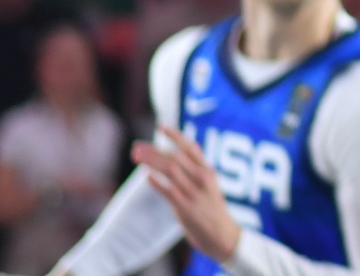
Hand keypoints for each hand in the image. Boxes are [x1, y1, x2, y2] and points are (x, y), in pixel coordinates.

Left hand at [133, 126, 240, 263]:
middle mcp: (202, 179)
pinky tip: (146, 176)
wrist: (223, 234)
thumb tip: (183, 152)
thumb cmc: (213, 209)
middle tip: (136, 146)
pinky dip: (157, 183)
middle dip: (154, 150)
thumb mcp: (210, 185)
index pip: (190, 147)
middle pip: (175, 157)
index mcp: (208, 171)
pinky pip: (169, 192)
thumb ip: (197, 170)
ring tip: (136, 157)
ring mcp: (194, 193)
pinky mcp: (185, 208)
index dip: (175, 135)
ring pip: (170, 171)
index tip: (160, 126)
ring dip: (151, 162)